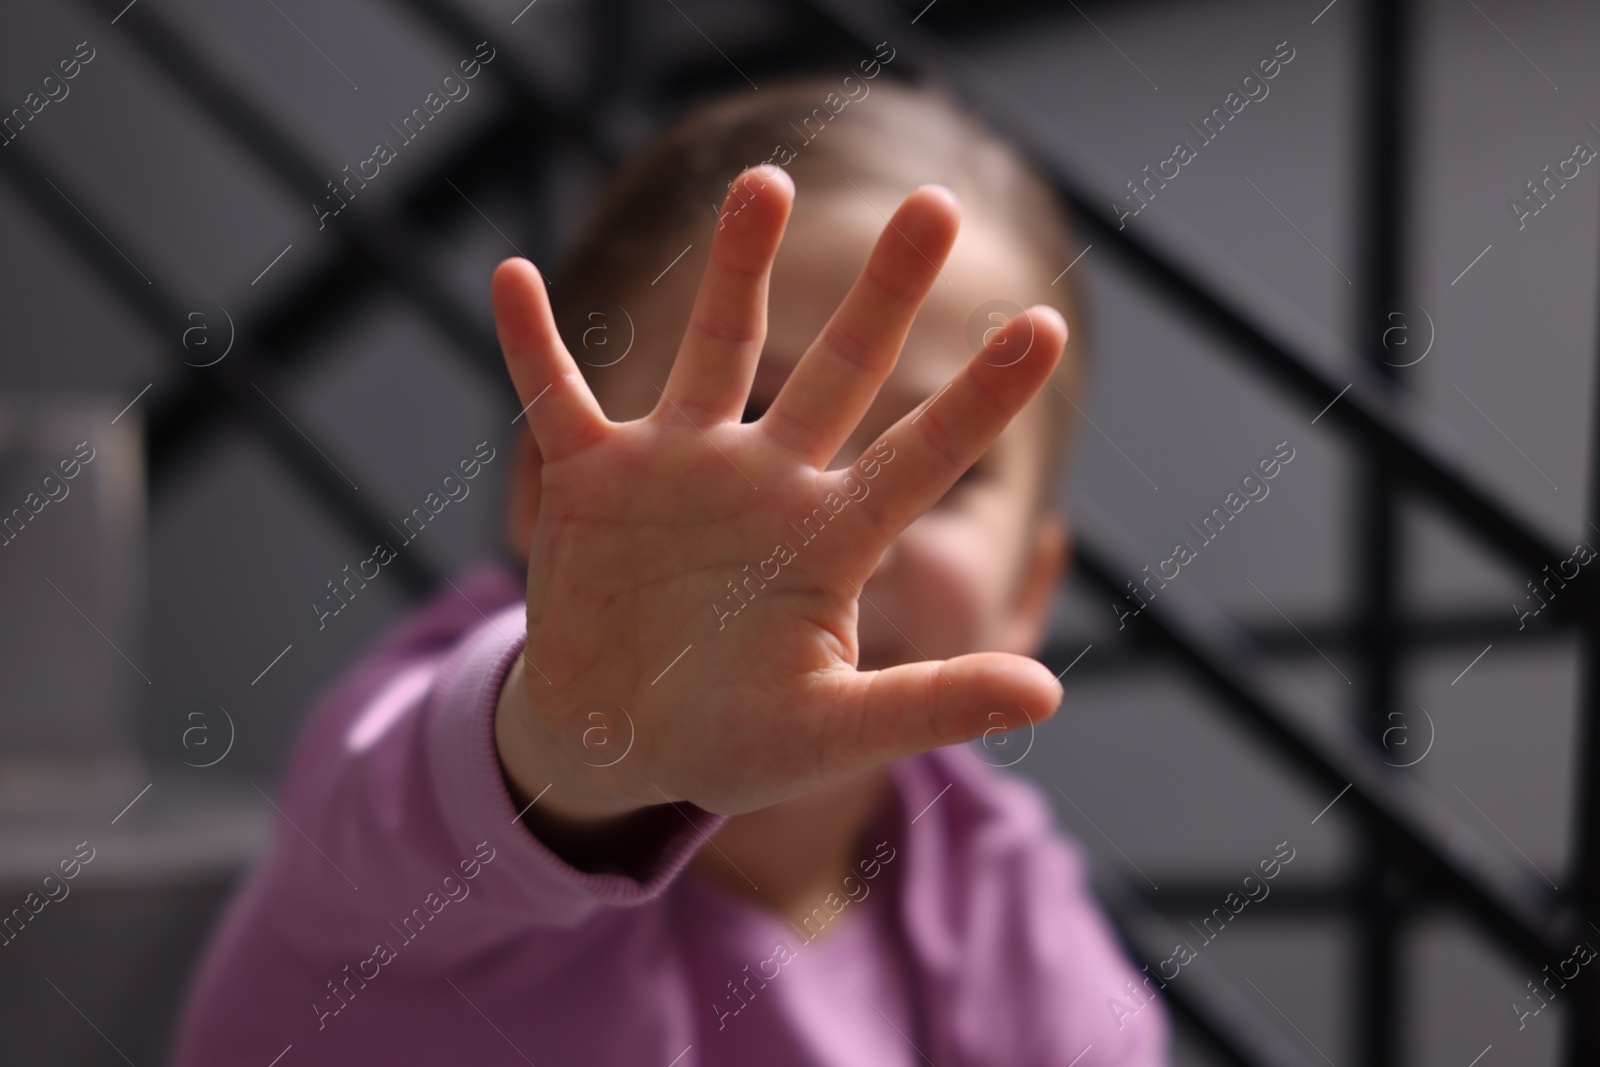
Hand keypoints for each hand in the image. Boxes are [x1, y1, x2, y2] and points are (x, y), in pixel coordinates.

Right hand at [492, 163, 1066, 828]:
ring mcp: (680, 469)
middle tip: (938, 206)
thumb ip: (929, 707)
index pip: (920, 457)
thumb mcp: (830, 732)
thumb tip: (1047, 695)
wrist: (621, 741)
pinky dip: (531, 345)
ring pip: (716, 348)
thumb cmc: (734, 740)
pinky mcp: (595, 479)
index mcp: (830, 538)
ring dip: (737, 268)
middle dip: (888, 294)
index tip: (1045, 328)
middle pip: (840, 371)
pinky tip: (513, 277)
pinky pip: (556, 398)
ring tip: (769, 181)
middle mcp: (767, 482)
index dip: (979, 399)